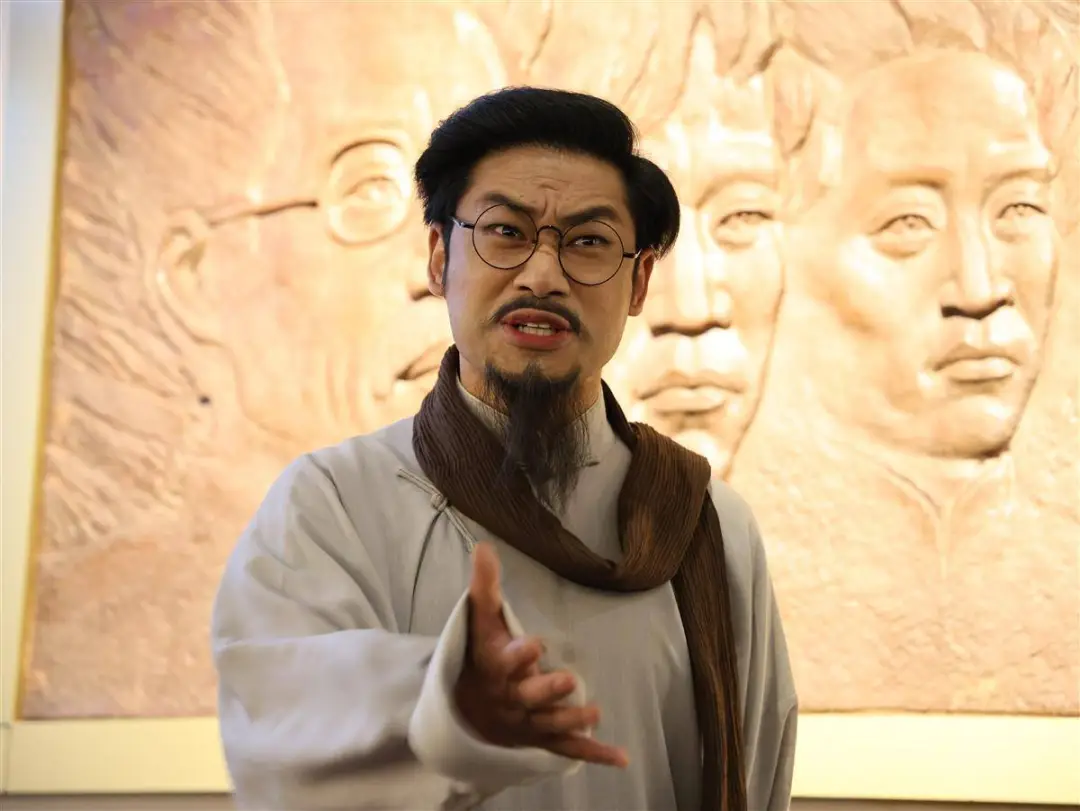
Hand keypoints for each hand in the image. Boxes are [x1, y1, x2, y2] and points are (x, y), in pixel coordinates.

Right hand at [454, 542, 627, 767]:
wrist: (468, 710)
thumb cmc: (482, 657)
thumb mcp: (481, 623)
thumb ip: (485, 587)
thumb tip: (484, 545)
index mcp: (498, 669)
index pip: (505, 661)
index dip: (518, 655)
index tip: (534, 644)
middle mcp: (513, 698)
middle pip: (528, 697)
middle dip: (547, 690)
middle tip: (569, 680)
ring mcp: (528, 723)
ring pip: (549, 725)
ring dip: (571, 720)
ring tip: (594, 713)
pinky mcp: (543, 739)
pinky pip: (568, 749)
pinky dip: (593, 754)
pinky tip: (621, 757)